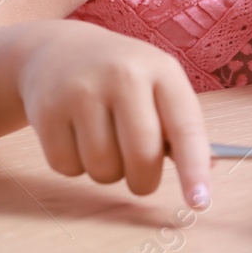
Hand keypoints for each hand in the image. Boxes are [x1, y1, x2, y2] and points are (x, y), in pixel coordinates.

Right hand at [17, 22, 212, 206]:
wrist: (57, 51)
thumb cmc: (122, 78)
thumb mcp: (158, 84)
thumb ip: (180, 126)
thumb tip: (205, 171)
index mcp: (161, 70)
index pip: (185, 127)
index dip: (194, 168)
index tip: (199, 201)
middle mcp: (122, 76)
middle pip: (142, 156)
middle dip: (144, 181)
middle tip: (141, 177)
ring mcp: (81, 91)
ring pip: (103, 168)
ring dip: (107, 173)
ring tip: (105, 144)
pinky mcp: (46, 110)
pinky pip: (67, 168)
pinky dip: (75, 167)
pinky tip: (75, 138)